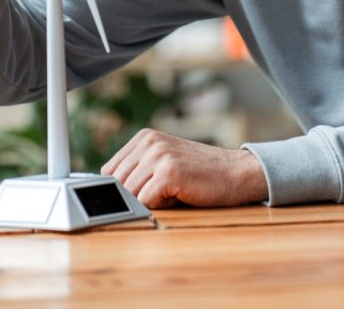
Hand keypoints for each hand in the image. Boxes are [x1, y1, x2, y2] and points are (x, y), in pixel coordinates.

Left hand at [100, 128, 268, 208]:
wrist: (236, 172)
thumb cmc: (200, 173)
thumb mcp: (164, 162)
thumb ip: (138, 170)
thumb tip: (106, 193)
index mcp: (144, 137)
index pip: (110, 171)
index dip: (122, 189)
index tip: (138, 194)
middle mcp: (149, 141)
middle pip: (117, 184)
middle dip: (136, 197)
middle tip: (165, 192)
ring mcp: (158, 155)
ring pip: (130, 195)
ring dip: (150, 202)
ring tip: (174, 192)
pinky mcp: (169, 172)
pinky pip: (145, 202)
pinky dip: (160, 207)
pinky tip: (180, 195)